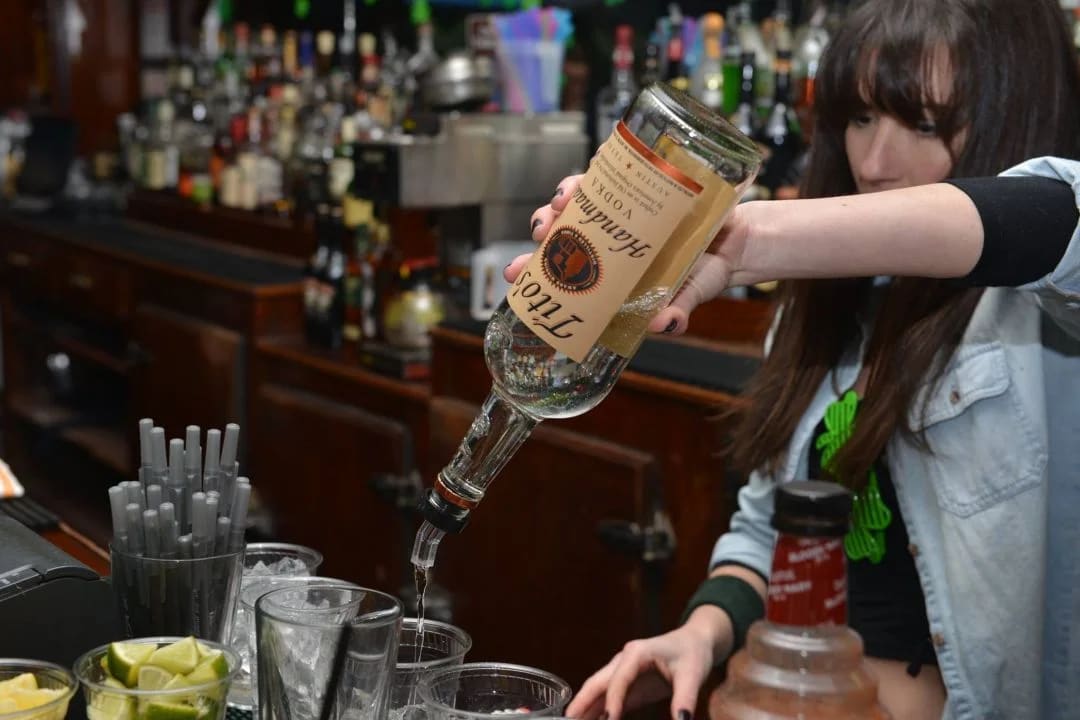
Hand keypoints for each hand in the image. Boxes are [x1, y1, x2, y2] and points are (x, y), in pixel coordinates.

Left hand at [505, 176, 753, 335]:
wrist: (736, 241)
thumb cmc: (703, 274)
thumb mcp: (689, 296)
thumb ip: (676, 312)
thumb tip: (664, 325)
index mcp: (607, 270)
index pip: (560, 270)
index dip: (532, 270)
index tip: (514, 274)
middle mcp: (606, 238)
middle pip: (561, 231)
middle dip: (543, 228)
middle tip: (541, 233)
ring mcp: (619, 210)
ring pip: (578, 198)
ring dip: (564, 196)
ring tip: (563, 201)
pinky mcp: (638, 183)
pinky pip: (610, 171)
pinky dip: (598, 167)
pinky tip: (595, 165)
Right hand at [565, 614, 723, 719]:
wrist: (695, 642)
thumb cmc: (692, 653)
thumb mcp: (693, 675)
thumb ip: (684, 699)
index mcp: (637, 653)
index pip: (618, 680)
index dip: (613, 701)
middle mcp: (624, 661)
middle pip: (597, 682)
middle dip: (582, 702)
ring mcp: (623, 672)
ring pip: (598, 691)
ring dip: (585, 707)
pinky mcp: (629, 684)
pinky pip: (609, 698)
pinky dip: (598, 710)